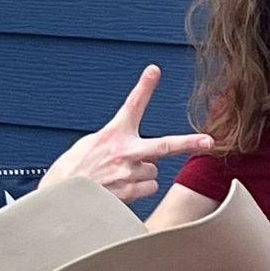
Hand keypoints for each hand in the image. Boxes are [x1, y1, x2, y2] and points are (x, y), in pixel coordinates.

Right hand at [41, 65, 215, 206]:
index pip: (131, 106)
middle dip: (189, 143)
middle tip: (209, 142)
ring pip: (153, 172)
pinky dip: (139, 189)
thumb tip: (139, 152)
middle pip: (165, 145)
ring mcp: (130, 173)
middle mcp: (125, 151)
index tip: (154, 71)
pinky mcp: (132, 192)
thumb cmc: (74, 172)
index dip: (144, 87)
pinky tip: (119, 188)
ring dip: (141, 174)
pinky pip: (149, 188)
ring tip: (117, 177)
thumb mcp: (89, 146)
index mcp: (113, 134)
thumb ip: (116, 143)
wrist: (60, 199)